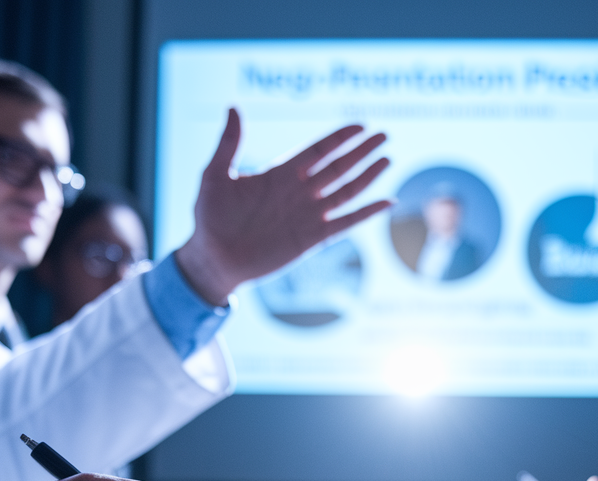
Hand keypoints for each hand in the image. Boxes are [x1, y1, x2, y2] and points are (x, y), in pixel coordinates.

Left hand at [175, 109, 391, 304]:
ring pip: (346, 191)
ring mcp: (308, 214)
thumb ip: (228, 143)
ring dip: (368, 176)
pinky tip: (386, 202)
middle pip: (339, 166)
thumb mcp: (215, 175)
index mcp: (280, 172)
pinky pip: (345, 223)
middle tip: (384, 135)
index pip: (318, 149)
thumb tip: (233, 107)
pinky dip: (366, 213)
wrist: (214, 257)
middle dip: (362, 151)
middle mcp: (299, 191)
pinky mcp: (312, 238)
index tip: (361, 124)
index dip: (340, 137)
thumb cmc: (209, 216)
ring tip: (388, 159)